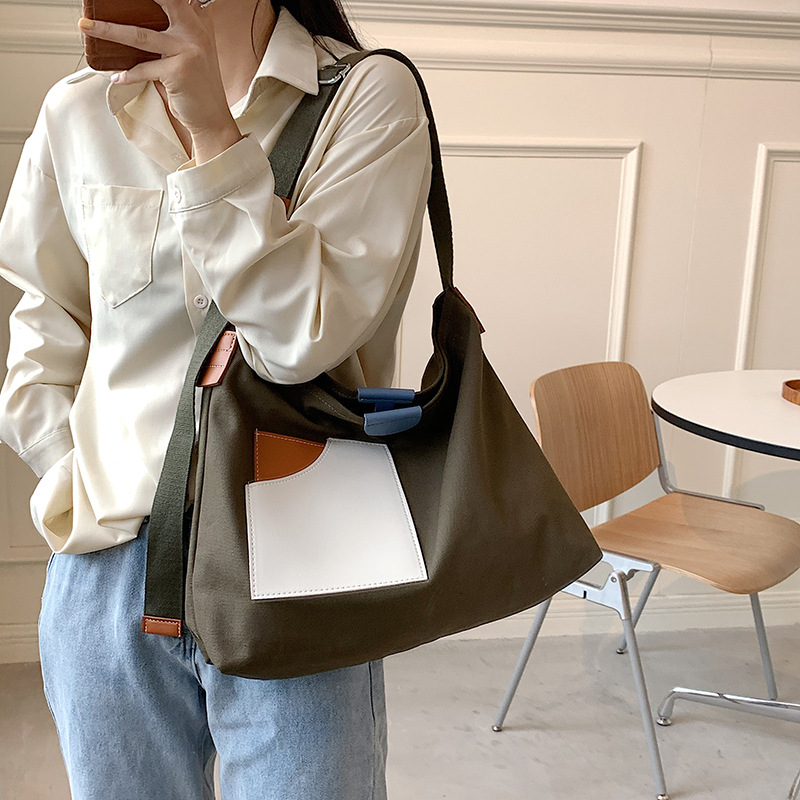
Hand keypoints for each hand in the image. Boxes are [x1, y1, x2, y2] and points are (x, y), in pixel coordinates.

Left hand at [79, 0, 241, 162]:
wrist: (212, 119)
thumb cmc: (197, 88)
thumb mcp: (191, 53)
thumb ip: (175, 33)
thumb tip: (140, 22)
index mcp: (198, 24)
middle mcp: (196, 33)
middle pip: (162, 2)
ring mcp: (188, 51)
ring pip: (140, 35)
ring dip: (108, 30)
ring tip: (87, 26)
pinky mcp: (178, 72)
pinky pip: (143, 69)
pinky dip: (127, 75)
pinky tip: (117, 77)